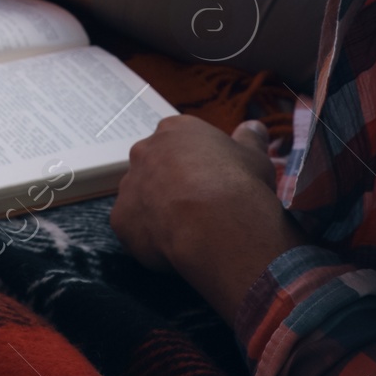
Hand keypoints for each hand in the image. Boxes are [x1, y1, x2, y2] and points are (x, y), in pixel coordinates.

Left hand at [110, 113, 304, 322]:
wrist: (217, 222)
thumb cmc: (238, 182)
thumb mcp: (254, 156)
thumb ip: (249, 139)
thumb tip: (254, 126)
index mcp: (175, 130)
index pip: (179, 142)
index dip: (195, 164)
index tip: (210, 181)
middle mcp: (144, 151)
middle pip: (154, 167)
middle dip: (171, 184)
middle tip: (197, 206)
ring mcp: (128, 185)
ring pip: (141, 199)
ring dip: (157, 211)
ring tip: (187, 231)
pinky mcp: (120, 220)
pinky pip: (133, 229)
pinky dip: (148, 238)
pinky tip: (172, 248)